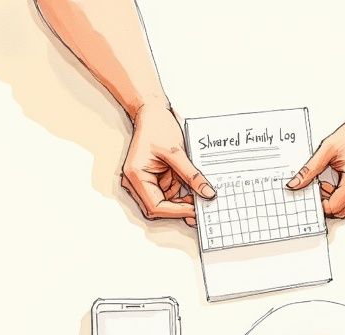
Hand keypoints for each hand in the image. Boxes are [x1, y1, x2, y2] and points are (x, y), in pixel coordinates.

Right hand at [120, 106, 215, 225]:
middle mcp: (136, 182)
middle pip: (158, 208)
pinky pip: (168, 193)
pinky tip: (192, 186)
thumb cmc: (158, 127)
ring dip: (182, 200)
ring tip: (199, 192)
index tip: (196, 210)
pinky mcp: (154, 180)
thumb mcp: (177, 152)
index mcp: (136, 175)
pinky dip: (181, 191)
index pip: (155, 206)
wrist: (152, 113)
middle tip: (201, 206)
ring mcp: (145, 182)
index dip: (176, 211)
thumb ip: (192, 175)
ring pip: (165, 202)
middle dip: (179, 208)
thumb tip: (207, 193)